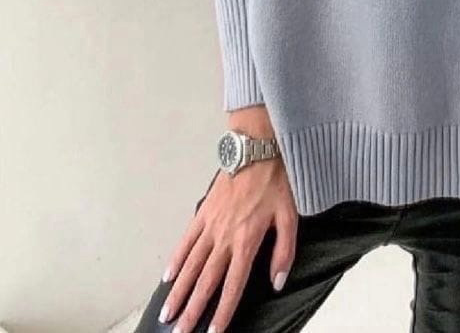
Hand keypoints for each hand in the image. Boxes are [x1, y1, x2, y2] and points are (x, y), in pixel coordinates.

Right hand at [158, 158, 296, 332]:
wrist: (255, 148)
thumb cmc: (275, 180)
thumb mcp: (290, 216)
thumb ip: (284, 251)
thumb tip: (277, 281)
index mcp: (247, 241)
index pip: (233, 285)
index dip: (223, 312)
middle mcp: (225, 238)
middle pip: (206, 281)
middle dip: (193, 310)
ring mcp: (211, 225)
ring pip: (191, 265)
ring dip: (179, 291)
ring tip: (168, 313)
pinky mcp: (203, 212)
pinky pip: (186, 240)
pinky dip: (176, 259)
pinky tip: (168, 276)